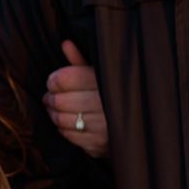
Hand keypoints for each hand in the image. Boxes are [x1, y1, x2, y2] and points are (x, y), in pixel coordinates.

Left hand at [44, 40, 107, 157]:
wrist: (138, 125)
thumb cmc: (112, 94)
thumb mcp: (100, 73)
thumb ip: (81, 61)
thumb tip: (66, 44)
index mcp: (106, 81)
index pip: (65, 79)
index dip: (53, 80)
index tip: (54, 81)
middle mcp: (106, 104)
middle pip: (61, 100)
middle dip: (50, 98)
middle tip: (49, 96)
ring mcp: (104, 127)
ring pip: (62, 119)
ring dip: (53, 114)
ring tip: (54, 108)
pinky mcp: (100, 144)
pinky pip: (69, 136)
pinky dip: (63, 128)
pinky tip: (66, 121)